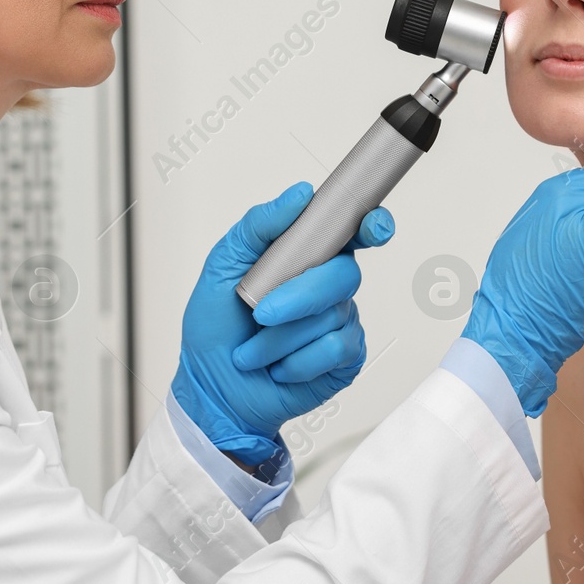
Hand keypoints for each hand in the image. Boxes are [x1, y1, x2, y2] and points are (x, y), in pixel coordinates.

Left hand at [170, 182, 394, 465]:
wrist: (212, 388)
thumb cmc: (215, 327)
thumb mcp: (222, 265)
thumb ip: (259, 225)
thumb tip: (299, 195)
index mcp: (304, 255)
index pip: (350, 230)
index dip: (371, 225)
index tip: (372, 227)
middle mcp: (327, 284)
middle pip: (343, 274)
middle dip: (299, 295)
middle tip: (261, 313)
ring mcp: (340, 320)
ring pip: (333, 315)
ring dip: (282, 337)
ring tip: (254, 349)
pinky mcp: (345, 357)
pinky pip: (335, 349)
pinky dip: (297, 361)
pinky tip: (280, 366)